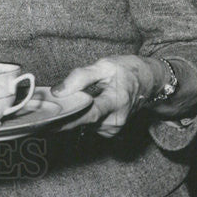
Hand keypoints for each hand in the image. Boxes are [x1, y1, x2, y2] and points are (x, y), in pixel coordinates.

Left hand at [51, 54, 165, 137]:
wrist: (148, 82)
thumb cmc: (126, 71)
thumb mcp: (104, 66)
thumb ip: (79, 77)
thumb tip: (58, 92)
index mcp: (116, 100)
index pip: (89, 114)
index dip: (68, 119)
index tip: (49, 122)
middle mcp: (116, 119)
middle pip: (83, 121)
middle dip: (64, 114)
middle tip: (47, 106)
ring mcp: (114, 128)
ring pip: (84, 124)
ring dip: (72, 114)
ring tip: (71, 99)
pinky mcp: (110, 131)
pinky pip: (88, 125)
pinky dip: (81, 116)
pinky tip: (83, 105)